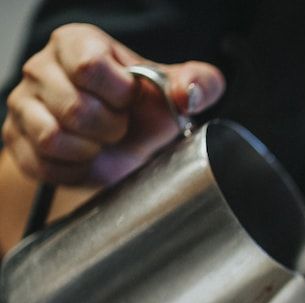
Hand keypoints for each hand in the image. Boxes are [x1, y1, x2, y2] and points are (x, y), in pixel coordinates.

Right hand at [2, 23, 224, 185]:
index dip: (119, 94)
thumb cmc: (144, 113)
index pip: (89, 67)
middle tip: (119, 127)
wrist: (118, 150)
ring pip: (52, 137)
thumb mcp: (178, 95)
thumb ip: (199, 84)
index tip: (130, 100)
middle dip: (110, 129)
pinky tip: (85, 159)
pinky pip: (42, 163)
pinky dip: (72, 170)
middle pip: (74, 108)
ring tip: (101, 142)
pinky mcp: (16, 138)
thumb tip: (189, 93)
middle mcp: (42, 66)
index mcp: (78, 42)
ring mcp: (23, 103)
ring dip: (90, 151)